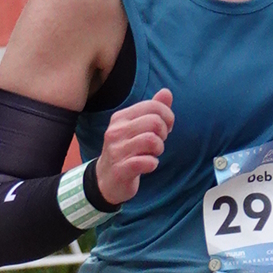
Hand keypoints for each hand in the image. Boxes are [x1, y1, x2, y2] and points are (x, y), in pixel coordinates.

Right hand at [96, 90, 173, 205]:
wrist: (105, 180)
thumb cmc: (125, 151)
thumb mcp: (136, 128)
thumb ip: (152, 110)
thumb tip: (167, 92)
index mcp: (121, 117)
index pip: (152, 106)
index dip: (167, 116)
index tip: (166, 128)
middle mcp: (116, 131)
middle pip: (154, 122)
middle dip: (164, 133)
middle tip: (159, 143)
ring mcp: (116, 150)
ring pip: (151, 140)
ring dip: (159, 149)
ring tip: (153, 153)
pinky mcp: (120, 169)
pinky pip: (146, 162)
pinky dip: (153, 164)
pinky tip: (149, 165)